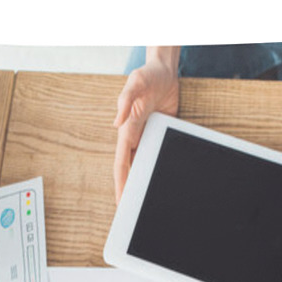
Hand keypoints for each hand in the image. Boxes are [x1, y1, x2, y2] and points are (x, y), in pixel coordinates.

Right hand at [113, 48, 179, 203]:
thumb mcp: (135, 82)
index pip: (121, 163)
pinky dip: (154, 169)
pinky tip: (158, 182)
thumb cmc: (148, 73)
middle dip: (127, 190)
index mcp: (127, 129)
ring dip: (140, 183)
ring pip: (141, 165)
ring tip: (142, 204)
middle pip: (129, 170)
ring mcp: (146, 136)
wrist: (165, 70)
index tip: (121, 202)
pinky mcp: (159, 133)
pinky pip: (155, 154)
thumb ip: (125, 100)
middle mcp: (135, 136)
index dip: (120, 184)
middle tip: (130, 212)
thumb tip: (116, 123)